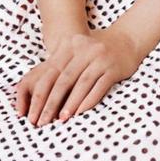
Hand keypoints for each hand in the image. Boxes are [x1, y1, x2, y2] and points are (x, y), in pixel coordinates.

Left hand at [13, 26, 141, 126]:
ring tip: (61, 119)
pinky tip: (80, 112)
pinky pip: (99, 87)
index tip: (32, 113)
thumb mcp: (75, 50)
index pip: (51, 72)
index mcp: (71, 44)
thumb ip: (57, 65)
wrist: (127, 39)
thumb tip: (36, 93)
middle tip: (42, 121)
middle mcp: (85, 49)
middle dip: (51, 103)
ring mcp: (101, 58)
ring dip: (70, 103)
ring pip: (82, 84)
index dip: (40, 94)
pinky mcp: (114, 68)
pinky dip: (89, 100)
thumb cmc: (95, 50)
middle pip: (64, 79)